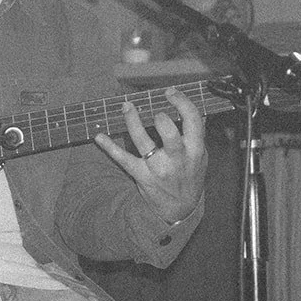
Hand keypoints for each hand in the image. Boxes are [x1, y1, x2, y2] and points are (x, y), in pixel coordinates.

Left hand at [94, 87, 206, 223]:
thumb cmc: (190, 177)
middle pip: (169, 131)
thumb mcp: (201, 157)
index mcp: (195, 150)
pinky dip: (109, 147)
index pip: (193, 119)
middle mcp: (177, 158)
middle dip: (161, 118)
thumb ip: (197, 135)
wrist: (179, 209)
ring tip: (126, 106)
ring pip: (143, 141)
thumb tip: (195, 110)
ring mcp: (158, 167)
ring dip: (132, 121)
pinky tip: (99, 136)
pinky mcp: (141, 175)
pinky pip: (123, 159)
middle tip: (155, 113)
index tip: (170, 92)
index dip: (181, 101)